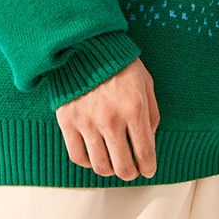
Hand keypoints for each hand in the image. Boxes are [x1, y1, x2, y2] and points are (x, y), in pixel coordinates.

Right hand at [55, 58, 160, 180]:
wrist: (85, 44)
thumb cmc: (119, 62)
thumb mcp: (146, 82)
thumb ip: (151, 113)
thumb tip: (149, 141)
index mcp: (134, 108)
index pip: (144, 152)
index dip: (148, 167)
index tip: (148, 170)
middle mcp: (110, 119)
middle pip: (122, 166)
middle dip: (130, 173)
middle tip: (131, 170)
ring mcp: (87, 122)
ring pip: (100, 166)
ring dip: (110, 170)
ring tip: (113, 163)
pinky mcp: (67, 121)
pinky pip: (77, 156)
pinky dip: (88, 162)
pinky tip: (94, 155)